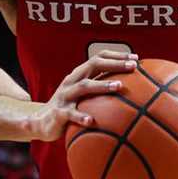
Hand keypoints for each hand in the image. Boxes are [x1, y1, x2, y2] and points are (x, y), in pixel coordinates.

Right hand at [23, 51, 137, 141]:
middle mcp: (72, 81)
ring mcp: (64, 96)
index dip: (117, 56)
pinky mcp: (59, 112)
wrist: (41, 122)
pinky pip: (70, 114)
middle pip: (93, 65)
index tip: (136, 59)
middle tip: (133, 67)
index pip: (99, 58)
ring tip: (119, 87)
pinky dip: (81, 116)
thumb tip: (131, 92)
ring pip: (84, 86)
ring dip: (102, 85)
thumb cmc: (70, 108)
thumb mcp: (84, 96)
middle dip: (114, 64)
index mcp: (79, 75)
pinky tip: (91, 121)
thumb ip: (101, 90)